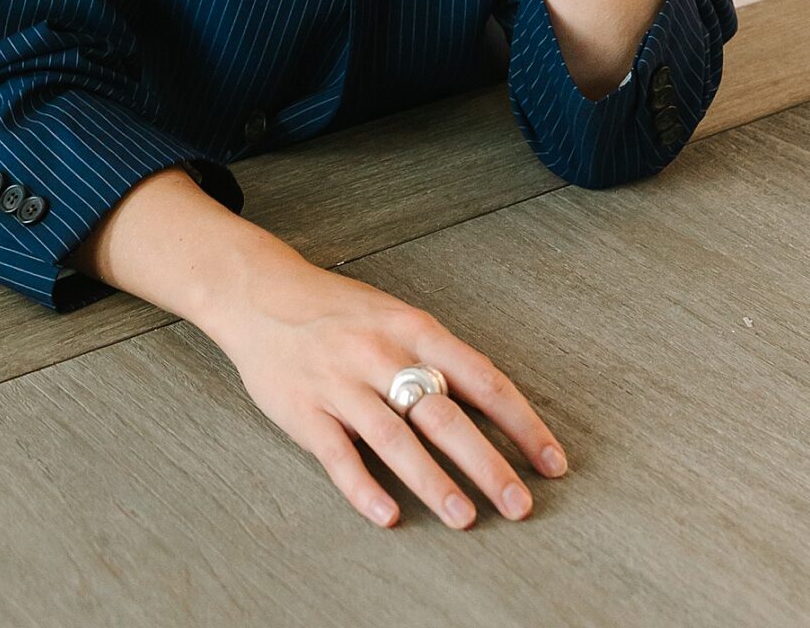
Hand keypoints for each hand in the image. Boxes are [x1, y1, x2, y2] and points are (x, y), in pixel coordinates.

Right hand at [206, 246, 566, 529]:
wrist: (258, 291)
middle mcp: (380, 353)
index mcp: (412, 327)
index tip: (551, 462)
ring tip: (465, 518)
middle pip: (444, 413)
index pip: (481, 378)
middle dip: (487, 464)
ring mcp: (340, 383)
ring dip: (435, 482)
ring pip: (395, 438)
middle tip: (520, 505)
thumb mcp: (393, 315)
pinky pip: (338, 455)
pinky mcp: (303, 410)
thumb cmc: (336, 309)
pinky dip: (363, 488)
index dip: (521, 423)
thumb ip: (434, 356)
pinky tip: (388, 516)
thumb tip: (491, 401)